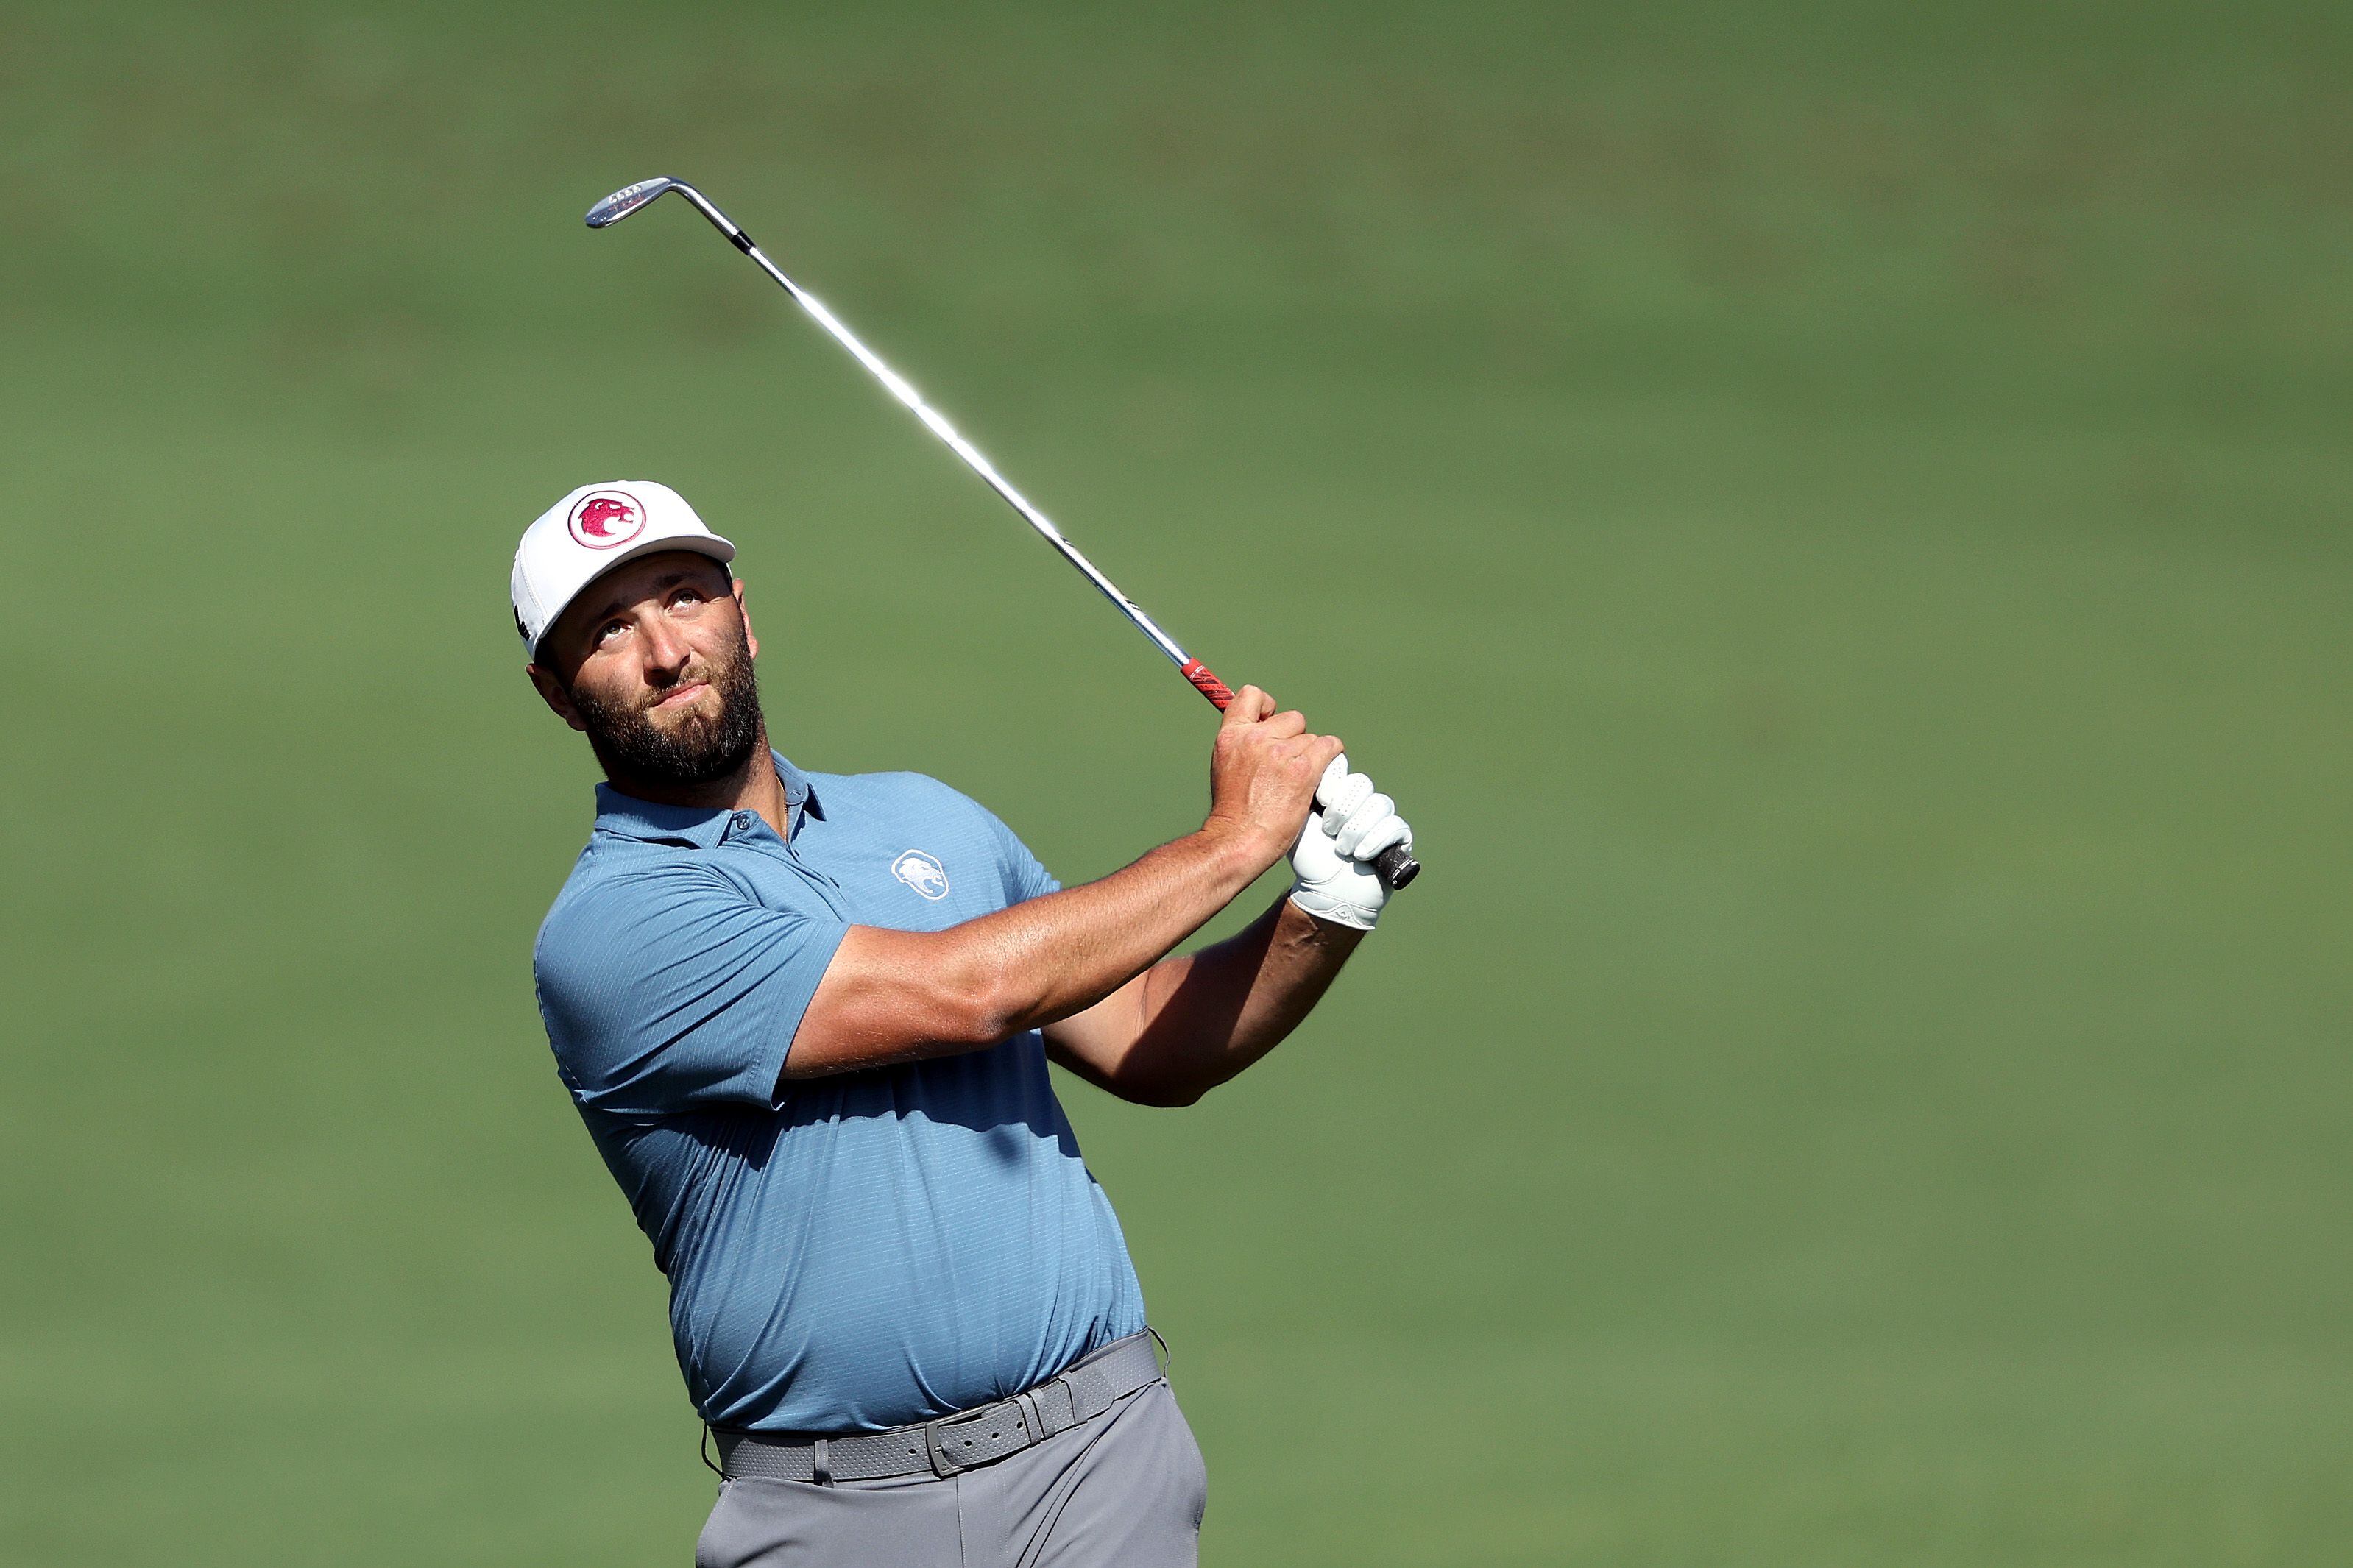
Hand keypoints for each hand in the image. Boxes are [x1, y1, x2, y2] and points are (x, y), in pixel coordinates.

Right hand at [1203, 687, 1346, 873]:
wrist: (1238, 839)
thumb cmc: (1233, 812)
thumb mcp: (1226, 766)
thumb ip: (1243, 745)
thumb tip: (1266, 731)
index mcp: (1231, 735)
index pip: (1252, 695)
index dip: (1268, 706)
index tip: (1272, 723)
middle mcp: (1255, 738)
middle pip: (1293, 718)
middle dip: (1294, 738)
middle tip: (1287, 766)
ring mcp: (1280, 753)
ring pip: (1312, 739)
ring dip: (1310, 757)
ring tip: (1296, 781)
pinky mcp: (1303, 770)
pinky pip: (1330, 747)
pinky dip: (1330, 758)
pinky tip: (1320, 773)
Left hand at [1289, 756, 1411, 930]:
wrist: (1326, 892)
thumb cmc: (1310, 859)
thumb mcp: (1298, 823)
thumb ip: (1301, 794)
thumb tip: (1301, 766)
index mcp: (1339, 794)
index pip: (1344, 769)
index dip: (1334, 780)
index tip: (1321, 800)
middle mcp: (1363, 802)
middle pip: (1362, 784)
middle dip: (1343, 808)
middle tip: (1328, 829)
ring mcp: (1382, 819)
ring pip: (1379, 804)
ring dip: (1356, 828)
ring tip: (1341, 849)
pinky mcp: (1399, 838)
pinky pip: (1395, 826)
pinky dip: (1375, 839)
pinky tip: (1360, 855)